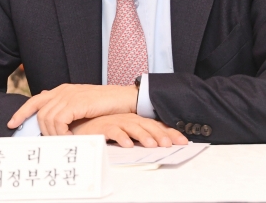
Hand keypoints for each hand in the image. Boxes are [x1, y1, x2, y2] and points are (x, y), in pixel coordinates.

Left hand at [7, 84, 137, 135]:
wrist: (123, 98)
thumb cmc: (105, 105)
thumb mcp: (82, 105)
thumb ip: (66, 107)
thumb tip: (51, 114)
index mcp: (62, 90)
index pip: (36, 100)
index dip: (22, 112)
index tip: (12, 123)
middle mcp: (63, 91)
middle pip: (39, 113)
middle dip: (41, 131)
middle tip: (52, 143)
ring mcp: (69, 95)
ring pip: (48, 119)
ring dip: (53, 134)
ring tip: (63, 142)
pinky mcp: (76, 102)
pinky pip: (59, 121)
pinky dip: (61, 132)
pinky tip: (69, 138)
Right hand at [70, 114, 188, 147]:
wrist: (82, 124)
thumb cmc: (104, 130)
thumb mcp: (126, 133)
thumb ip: (140, 138)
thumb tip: (160, 146)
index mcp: (135, 120)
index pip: (156, 126)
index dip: (171, 133)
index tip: (183, 141)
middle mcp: (128, 119)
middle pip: (148, 125)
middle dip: (160, 134)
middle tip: (170, 144)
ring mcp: (116, 121)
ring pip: (133, 127)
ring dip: (143, 136)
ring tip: (152, 145)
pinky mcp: (103, 126)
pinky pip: (113, 131)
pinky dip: (121, 137)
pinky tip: (128, 144)